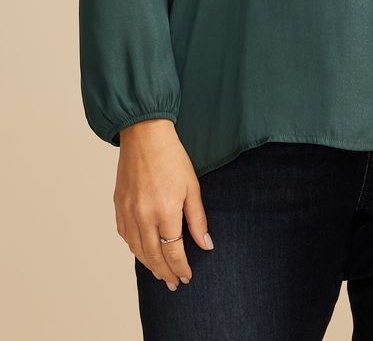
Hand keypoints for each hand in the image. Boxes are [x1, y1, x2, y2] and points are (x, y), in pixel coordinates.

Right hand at [113, 119, 214, 289]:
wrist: (144, 135)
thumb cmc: (172, 158)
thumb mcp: (192, 186)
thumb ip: (197, 219)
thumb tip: (206, 245)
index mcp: (165, 211)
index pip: (173, 252)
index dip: (180, 268)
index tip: (186, 277)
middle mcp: (143, 216)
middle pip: (153, 256)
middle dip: (165, 273)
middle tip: (173, 284)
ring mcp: (128, 212)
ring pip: (137, 250)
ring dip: (149, 264)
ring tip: (160, 273)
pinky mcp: (118, 206)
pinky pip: (125, 236)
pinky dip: (135, 248)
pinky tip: (143, 251)